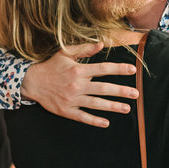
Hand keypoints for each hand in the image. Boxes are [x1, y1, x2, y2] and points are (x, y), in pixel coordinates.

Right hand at [21, 42, 138, 126]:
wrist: (32, 82)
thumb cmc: (51, 66)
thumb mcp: (65, 53)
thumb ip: (84, 49)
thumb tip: (102, 44)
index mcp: (78, 70)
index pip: (102, 69)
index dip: (118, 69)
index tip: (132, 70)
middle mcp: (77, 85)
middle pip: (103, 88)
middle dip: (121, 91)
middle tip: (136, 94)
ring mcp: (72, 99)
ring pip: (96, 103)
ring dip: (112, 106)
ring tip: (127, 108)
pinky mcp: (67, 110)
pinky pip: (83, 117)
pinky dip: (94, 120)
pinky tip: (106, 123)